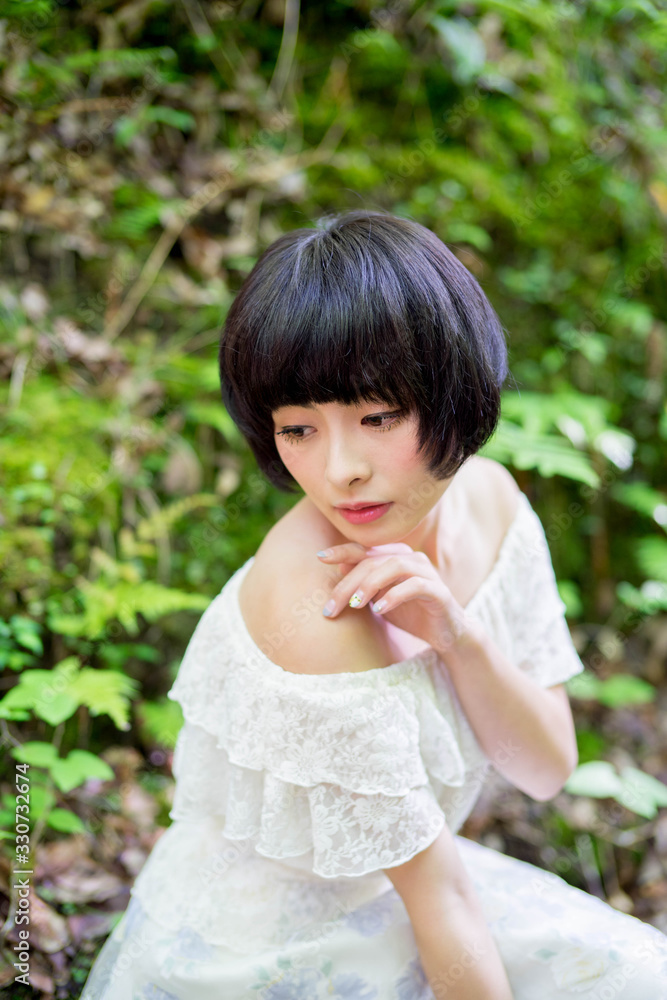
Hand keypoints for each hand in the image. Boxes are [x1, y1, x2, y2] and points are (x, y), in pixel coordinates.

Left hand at [317, 542, 480, 656]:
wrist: (445, 635)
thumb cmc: (410, 614)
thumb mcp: (379, 599)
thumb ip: (363, 583)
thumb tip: (339, 566)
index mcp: (395, 557)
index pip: (364, 550)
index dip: (342, 551)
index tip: (320, 558)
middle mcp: (411, 559)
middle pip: (372, 561)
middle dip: (348, 584)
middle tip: (331, 606)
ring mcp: (427, 572)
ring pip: (394, 566)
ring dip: (370, 584)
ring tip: (355, 604)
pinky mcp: (438, 590)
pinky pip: (415, 585)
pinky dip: (394, 595)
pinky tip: (380, 609)